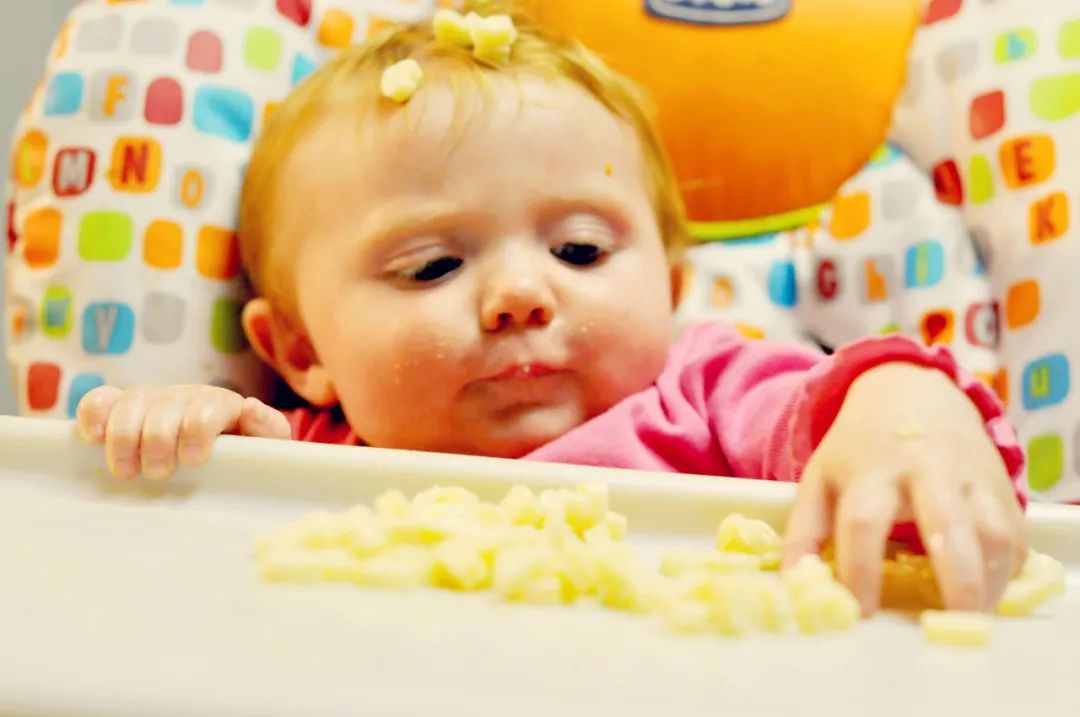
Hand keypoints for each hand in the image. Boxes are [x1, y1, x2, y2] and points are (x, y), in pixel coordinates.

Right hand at [76, 385, 291, 480]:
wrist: (222, 456)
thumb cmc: (243, 455)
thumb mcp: (265, 446)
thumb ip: (267, 428)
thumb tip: (250, 408)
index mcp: (222, 404)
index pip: (208, 407)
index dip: (198, 430)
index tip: (193, 461)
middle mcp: (186, 397)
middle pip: (167, 403)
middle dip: (159, 438)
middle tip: (158, 474)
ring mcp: (153, 400)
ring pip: (133, 400)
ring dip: (124, 434)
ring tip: (124, 471)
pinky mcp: (123, 409)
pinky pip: (102, 399)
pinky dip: (93, 413)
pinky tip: (93, 438)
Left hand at [783, 362, 1025, 614]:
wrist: (909, 390)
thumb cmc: (859, 449)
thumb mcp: (820, 478)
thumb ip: (804, 532)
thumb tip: (792, 586)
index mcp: (870, 470)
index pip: (863, 522)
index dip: (861, 570)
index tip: (862, 613)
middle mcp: (924, 470)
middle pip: (946, 525)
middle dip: (954, 578)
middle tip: (948, 623)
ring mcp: (968, 475)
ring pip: (993, 530)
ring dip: (989, 581)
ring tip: (971, 617)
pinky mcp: (1000, 484)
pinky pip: (1015, 533)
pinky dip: (1007, 568)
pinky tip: (988, 591)